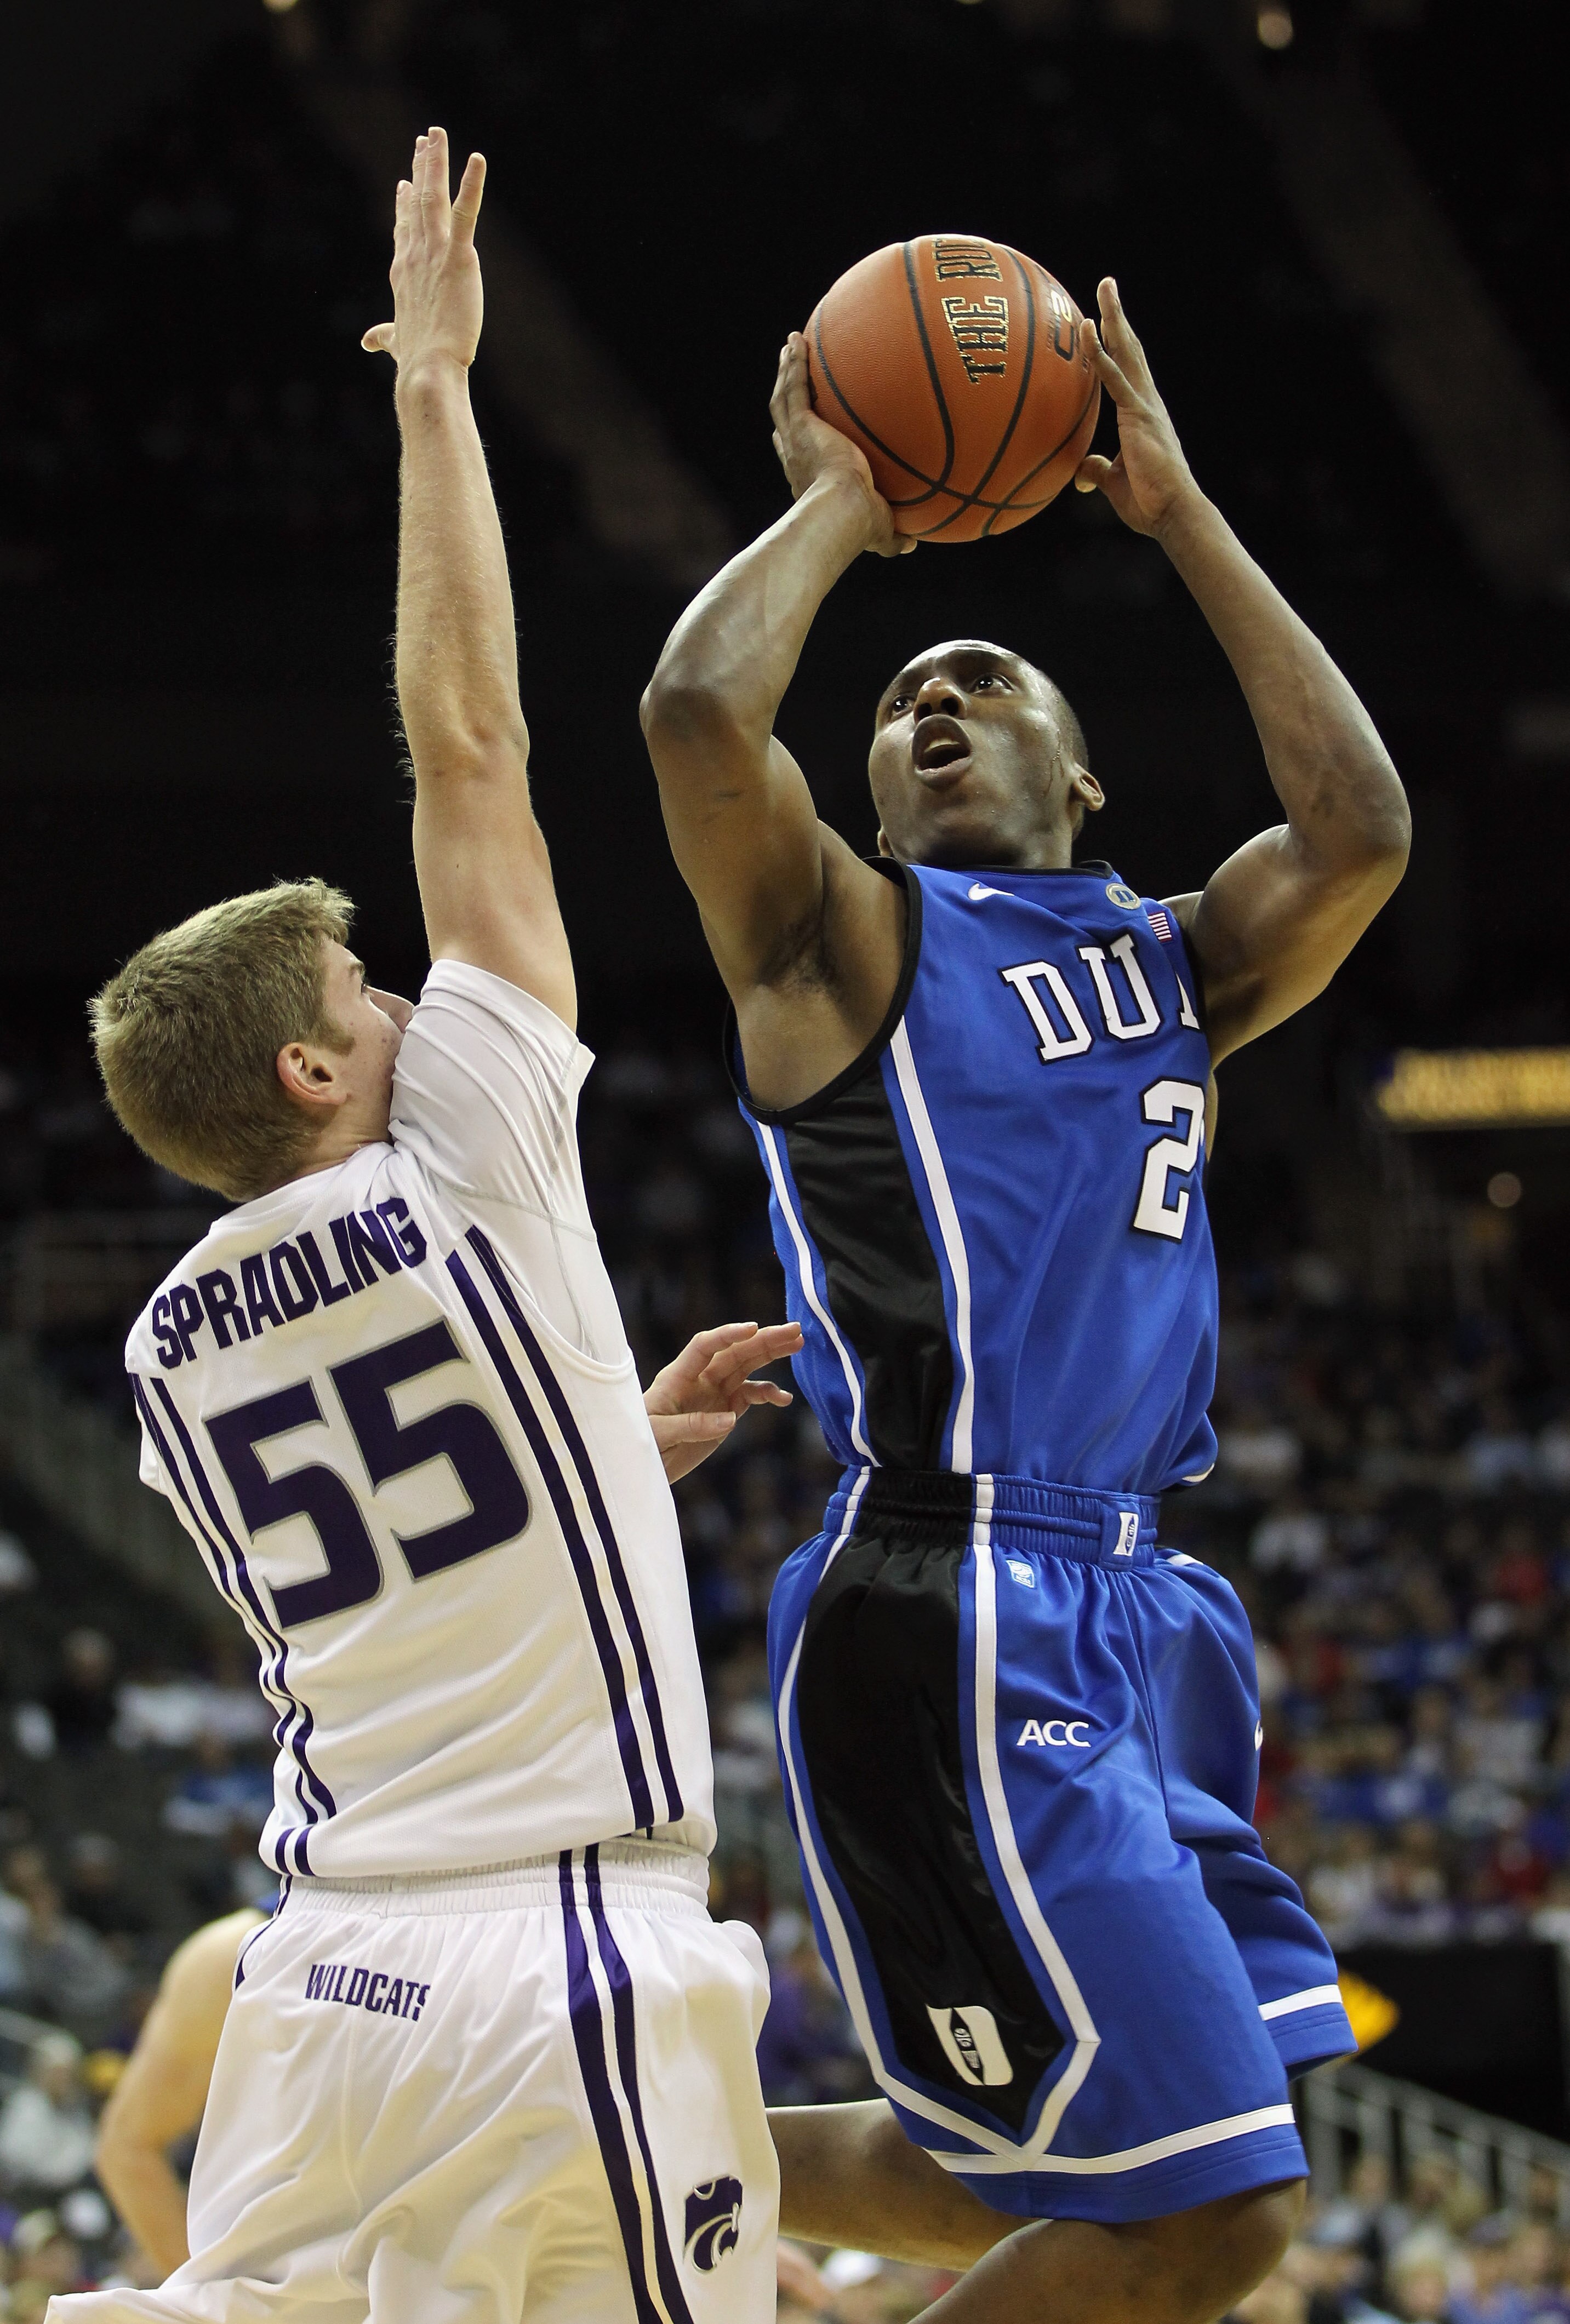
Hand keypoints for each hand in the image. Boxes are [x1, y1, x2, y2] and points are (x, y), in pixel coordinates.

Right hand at [361, 127, 485, 383]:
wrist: (428, 366)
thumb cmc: (416, 358)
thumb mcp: (397, 340)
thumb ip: (385, 335)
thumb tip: (368, 341)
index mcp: (403, 272)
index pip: (403, 230)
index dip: (404, 205)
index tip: (403, 183)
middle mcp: (415, 254)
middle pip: (416, 203)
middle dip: (420, 169)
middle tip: (423, 141)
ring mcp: (435, 251)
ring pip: (434, 196)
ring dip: (435, 162)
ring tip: (436, 134)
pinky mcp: (459, 256)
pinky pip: (465, 212)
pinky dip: (471, 184)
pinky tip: (476, 159)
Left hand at [644, 1320, 802, 1482]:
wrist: (643, 1465)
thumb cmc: (640, 1442)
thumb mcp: (658, 1434)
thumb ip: (692, 1425)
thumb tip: (731, 1418)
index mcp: (678, 1376)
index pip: (704, 1346)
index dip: (727, 1335)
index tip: (753, 1328)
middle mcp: (700, 1379)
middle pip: (735, 1352)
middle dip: (764, 1340)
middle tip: (795, 1329)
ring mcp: (715, 1393)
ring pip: (747, 1367)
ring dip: (772, 1355)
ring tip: (798, 1343)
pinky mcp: (726, 1411)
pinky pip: (751, 1396)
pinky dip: (768, 1394)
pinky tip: (784, 1398)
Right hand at [771, 333, 913, 557]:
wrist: (842, 512)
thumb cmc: (859, 528)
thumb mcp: (880, 533)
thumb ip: (894, 539)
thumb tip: (912, 545)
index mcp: (809, 478)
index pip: (795, 454)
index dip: (791, 441)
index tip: (791, 430)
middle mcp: (797, 456)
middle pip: (786, 419)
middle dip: (787, 396)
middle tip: (789, 376)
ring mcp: (796, 438)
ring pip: (785, 397)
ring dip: (786, 371)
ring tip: (790, 347)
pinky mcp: (801, 425)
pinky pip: (795, 386)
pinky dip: (794, 363)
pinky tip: (797, 341)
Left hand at [1073, 278, 1202, 539]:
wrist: (1174, 513)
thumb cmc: (1150, 503)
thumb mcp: (1115, 484)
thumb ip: (1098, 472)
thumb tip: (1080, 475)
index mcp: (1141, 414)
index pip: (1126, 370)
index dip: (1115, 344)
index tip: (1104, 320)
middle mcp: (1146, 401)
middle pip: (1130, 349)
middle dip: (1118, 316)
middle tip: (1107, 285)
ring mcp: (1144, 405)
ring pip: (1127, 351)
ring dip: (1113, 317)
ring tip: (1105, 287)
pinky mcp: (1138, 415)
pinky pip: (1113, 377)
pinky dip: (1098, 352)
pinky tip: (1086, 328)